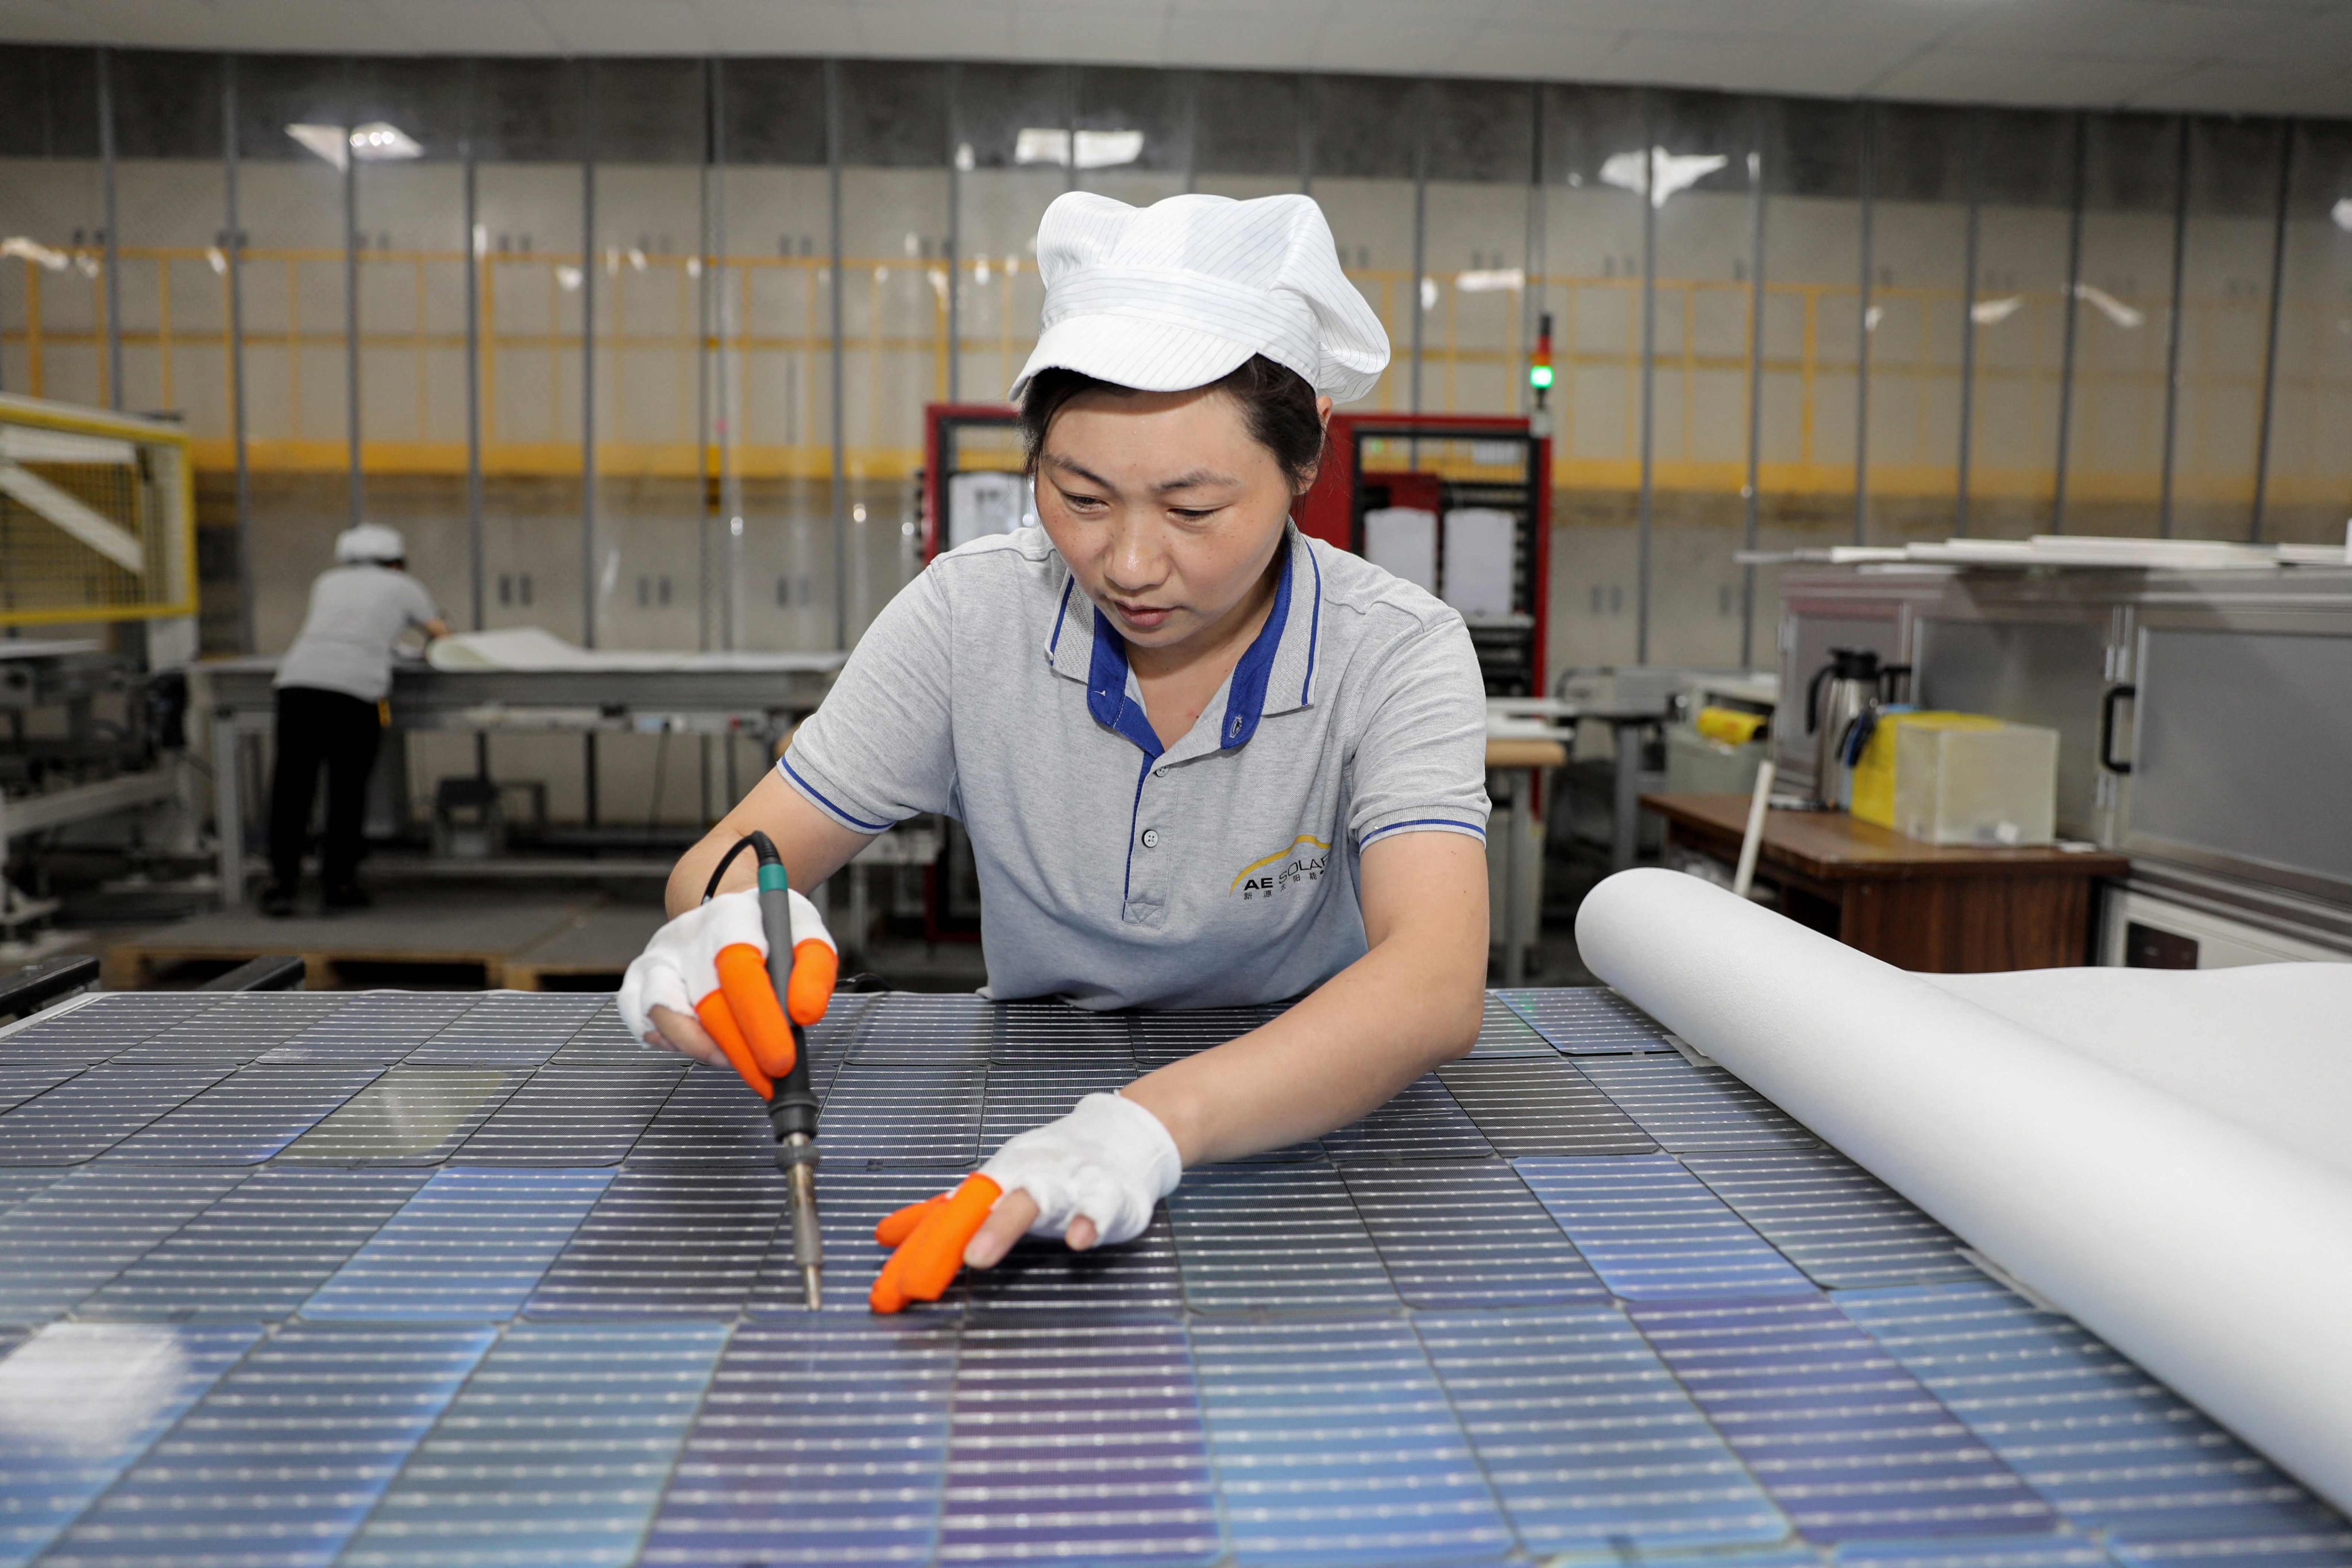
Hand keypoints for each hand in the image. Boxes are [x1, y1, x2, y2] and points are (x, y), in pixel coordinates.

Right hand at [617, 887, 835, 1095]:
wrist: (728, 916)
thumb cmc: (768, 929)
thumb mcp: (804, 933)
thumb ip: (813, 969)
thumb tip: (804, 1014)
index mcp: (730, 916)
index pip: (739, 969)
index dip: (760, 1019)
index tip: (781, 1058)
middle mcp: (685, 935)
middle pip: (705, 1001)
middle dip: (740, 1050)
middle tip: (770, 1075)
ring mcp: (655, 960)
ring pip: (663, 1016)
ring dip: (704, 1048)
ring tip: (737, 1059)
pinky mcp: (636, 985)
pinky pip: (645, 1028)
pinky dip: (675, 1045)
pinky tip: (707, 1046)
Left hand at [868, 1093, 1181, 1311]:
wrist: (1122, 1133)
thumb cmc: (1054, 1164)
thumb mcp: (998, 1182)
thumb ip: (949, 1213)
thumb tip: (887, 1233)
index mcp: (997, 1178)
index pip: (947, 1216)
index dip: (916, 1252)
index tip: (887, 1292)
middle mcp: (1025, 1178)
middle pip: (980, 1203)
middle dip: (942, 1238)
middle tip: (917, 1278)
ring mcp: (1066, 1183)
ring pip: (1031, 1201)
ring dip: (1001, 1226)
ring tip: (977, 1256)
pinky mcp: (1109, 1193)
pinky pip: (1099, 1206)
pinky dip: (1088, 1220)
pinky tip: (1078, 1240)